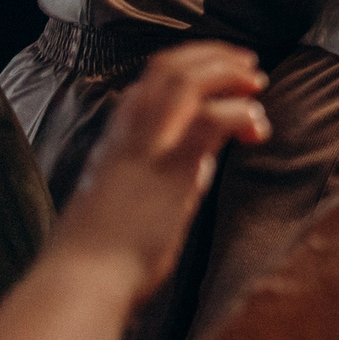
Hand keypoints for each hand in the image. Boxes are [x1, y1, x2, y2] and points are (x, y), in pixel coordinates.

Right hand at [44, 43, 271, 302]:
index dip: (193, 65)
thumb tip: (201, 165)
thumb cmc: (105, 252)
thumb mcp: (132, 197)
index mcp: (116, 137)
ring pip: (188, 80)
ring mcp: (147, 146)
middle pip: (170, 66)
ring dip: (229, 75)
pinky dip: (241, 114)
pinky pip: (211, 119)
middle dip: (215, 57)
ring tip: (256, 85)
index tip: (225, 70)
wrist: (82, 282)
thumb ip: (167, 172)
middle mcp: (128, 132)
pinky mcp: (169, 169)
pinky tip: (255, 130)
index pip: (152, 79)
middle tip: (249, 65)